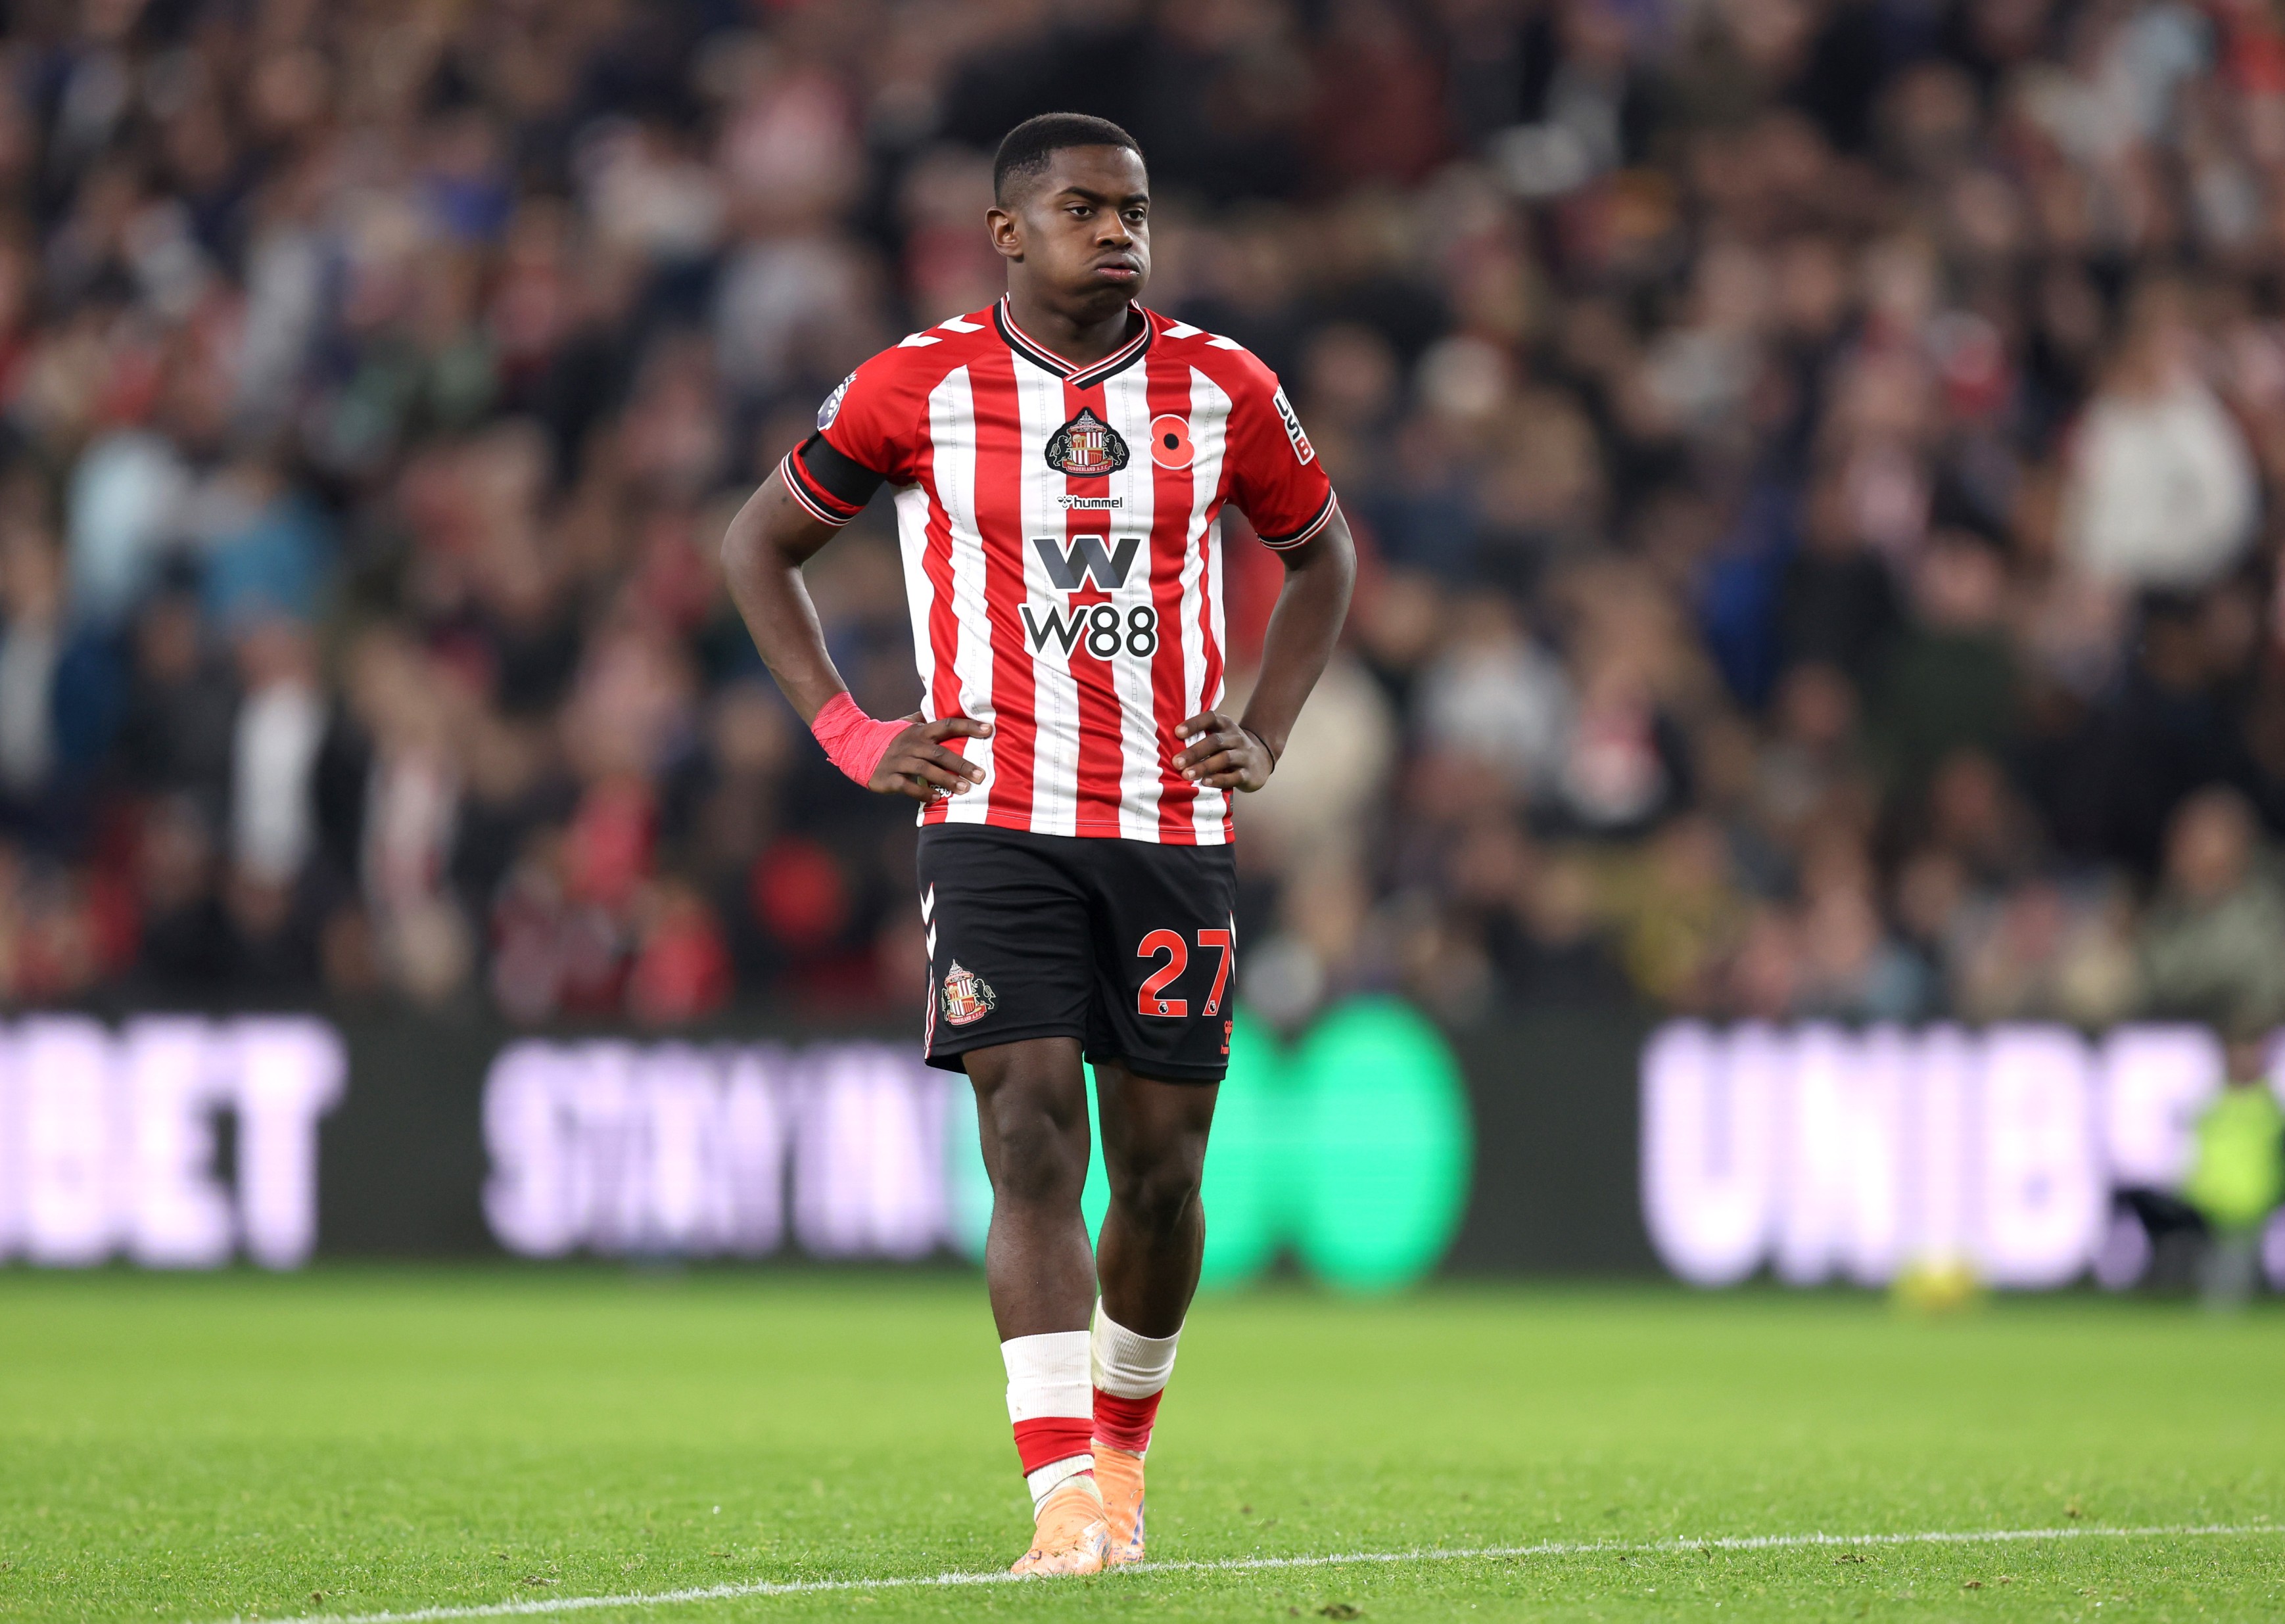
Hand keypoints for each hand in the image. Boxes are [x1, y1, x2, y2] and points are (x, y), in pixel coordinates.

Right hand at [872, 715, 992, 800]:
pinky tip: (937, 797)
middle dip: (962, 764)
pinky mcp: (889, 777)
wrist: (856, 747)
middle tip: (981, 775)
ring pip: (926, 769)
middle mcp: (911, 744)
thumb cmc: (889, 738)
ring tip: (964, 789)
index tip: (988, 729)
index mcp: (919, 731)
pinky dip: (923, 792)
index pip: (946, 725)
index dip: (968, 726)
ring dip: (946, 779)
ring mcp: (899, 761)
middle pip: (940, 752)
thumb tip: (942, 705)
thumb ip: (925, 718)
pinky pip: (907, 786)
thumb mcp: (906, 724)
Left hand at [1172, 710, 1273, 792]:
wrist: (1261, 760)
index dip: (1194, 724)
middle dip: (1194, 752)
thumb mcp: (1219, 735)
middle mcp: (1236, 738)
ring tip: (1186, 775)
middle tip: (1176, 762)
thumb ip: (1200, 736)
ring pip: (1224, 759)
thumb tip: (1166, 742)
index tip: (1177, 733)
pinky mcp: (1249, 774)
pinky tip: (1206, 783)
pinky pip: (1234, 776)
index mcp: (1226, 725)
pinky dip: (1219, 779)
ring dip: (1204, 766)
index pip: (1210, 718)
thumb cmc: (1229, 747)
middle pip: (1215, 741)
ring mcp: (1244, 755)